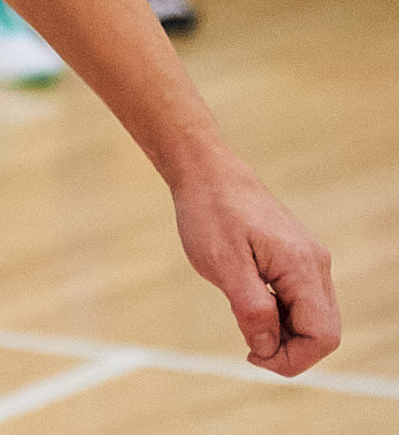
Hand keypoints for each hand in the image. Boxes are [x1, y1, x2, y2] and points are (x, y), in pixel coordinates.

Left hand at [171, 153, 339, 376]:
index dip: (292, 359)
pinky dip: (279, 314)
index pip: (322, 336)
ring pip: (312, 318)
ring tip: (244, 321)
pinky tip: (249, 305)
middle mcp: (315, 265)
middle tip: (248, 347)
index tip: (253, 356)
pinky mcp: (295, 258)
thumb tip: (268, 348)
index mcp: (303, 267)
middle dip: (289, 349)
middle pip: (323, 331)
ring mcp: (308, 261)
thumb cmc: (210, 211)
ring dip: (283, 332)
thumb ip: (252, 309)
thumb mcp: (222, 264)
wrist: (206, 171)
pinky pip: (299, 300)